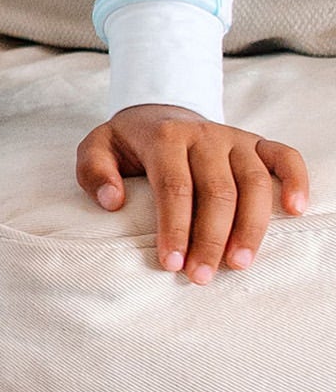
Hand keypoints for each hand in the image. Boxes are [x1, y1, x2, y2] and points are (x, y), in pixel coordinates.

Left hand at [77, 103, 309, 282]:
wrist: (159, 115)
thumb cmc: (129, 145)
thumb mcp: (98, 148)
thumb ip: (94, 171)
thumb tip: (113, 201)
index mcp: (166, 138)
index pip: (174, 187)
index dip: (175, 228)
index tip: (171, 264)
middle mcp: (204, 135)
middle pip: (217, 191)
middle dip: (210, 239)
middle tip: (202, 276)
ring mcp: (235, 138)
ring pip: (254, 183)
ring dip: (250, 227)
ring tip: (239, 264)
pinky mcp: (258, 142)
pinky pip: (286, 156)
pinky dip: (296, 181)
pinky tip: (295, 211)